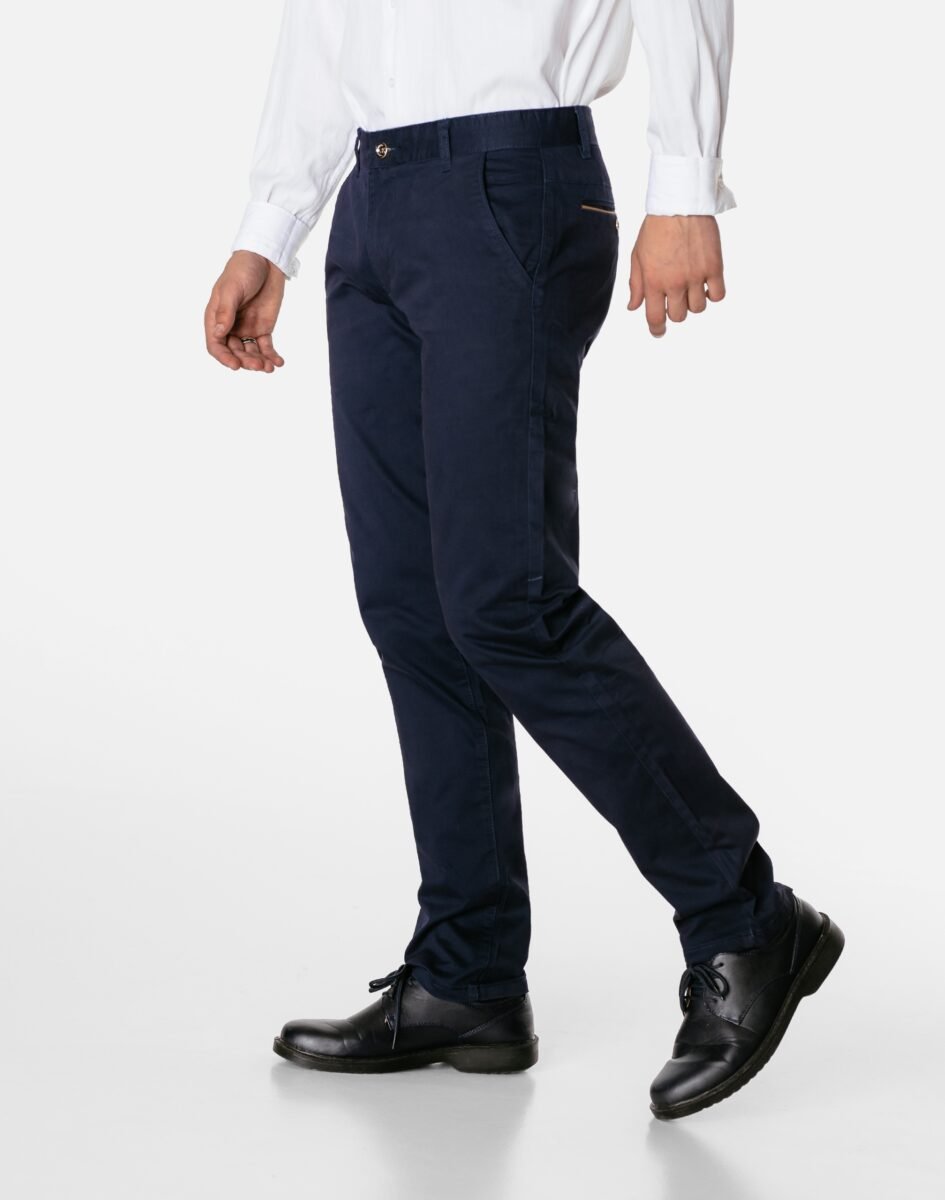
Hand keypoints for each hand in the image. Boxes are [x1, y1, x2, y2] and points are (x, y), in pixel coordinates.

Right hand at [204, 250, 286, 370]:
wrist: (265, 260)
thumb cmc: (242, 270)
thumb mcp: (232, 289)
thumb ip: (225, 311)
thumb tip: (219, 332)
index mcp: (216, 317)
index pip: (215, 344)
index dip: (223, 357)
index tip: (235, 365)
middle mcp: (230, 326)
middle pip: (234, 352)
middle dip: (245, 361)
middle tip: (258, 365)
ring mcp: (246, 328)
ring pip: (250, 353)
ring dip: (259, 362)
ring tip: (270, 367)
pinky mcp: (263, 328)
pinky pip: (266, 347)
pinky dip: (271, 356)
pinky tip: (278, 363)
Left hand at [627, 215, 725, 337]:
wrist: (679, 203)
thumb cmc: (656, 228)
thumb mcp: (638, 256)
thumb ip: (636, 284)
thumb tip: (633, 307)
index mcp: (654, 282)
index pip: (655, 318)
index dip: (657, 329)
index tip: (659, 331)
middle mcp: (675, 283)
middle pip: (679, 316)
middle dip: (675, 311)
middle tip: (675, 298)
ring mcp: (696, 276)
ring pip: (698, 309)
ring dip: (694, 303)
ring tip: (691, 287)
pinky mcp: (714, 267)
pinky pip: (718, 295)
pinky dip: (712, 294)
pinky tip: (706, 285)